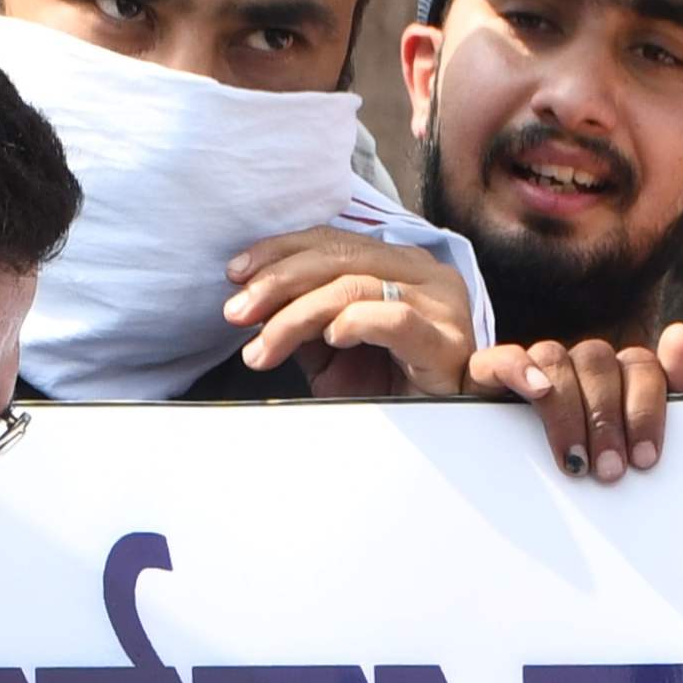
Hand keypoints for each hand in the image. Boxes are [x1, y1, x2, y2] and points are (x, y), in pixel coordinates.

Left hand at [226, 229, 477, 399]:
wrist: (436, 440)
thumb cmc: (388, 392)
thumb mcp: (332, 350)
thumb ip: (303, 318)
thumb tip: (253, 299)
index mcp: (398, 264)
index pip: (332, 241)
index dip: (279, 251)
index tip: (236, 274)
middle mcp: (423, 272)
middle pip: (339, 257)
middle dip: (277, 282)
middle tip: (236, 312)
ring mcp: (439, 303)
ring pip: (355, 287)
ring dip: (297, 315)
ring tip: (263, 347)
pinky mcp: (447, 340)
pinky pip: (395, 318)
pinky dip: (355, 323)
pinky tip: (330, 339)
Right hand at [473, 322, 682, 476]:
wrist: (538, 510)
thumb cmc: (608, 471)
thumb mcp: (651, 443)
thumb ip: (682, 389)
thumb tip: (678, 334)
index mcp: (620, 376)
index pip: (639, 366)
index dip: (646, 409)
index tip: (645, 459)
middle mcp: (579, 366)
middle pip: (598, 360)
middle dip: (608, 419)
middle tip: (611, 471)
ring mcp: (537, 370)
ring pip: (555, 358)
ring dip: (569, 410)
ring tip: (576, 461)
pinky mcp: (491, 379)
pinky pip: (503, 358)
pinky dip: (520, 369)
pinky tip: (537, 393)